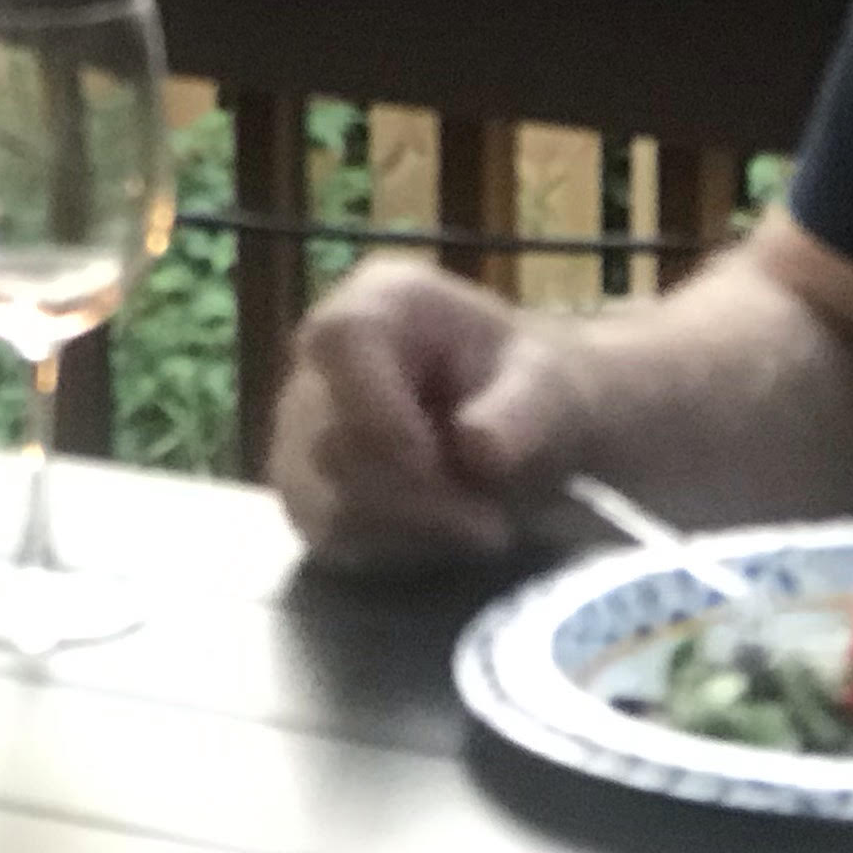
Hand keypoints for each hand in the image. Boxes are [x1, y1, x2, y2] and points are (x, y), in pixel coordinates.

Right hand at [269, 260, 581, 567]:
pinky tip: (441, 536)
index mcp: (379, 302)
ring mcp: (301, 430)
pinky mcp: (305, 492)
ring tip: (477, 525)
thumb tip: (479, 448)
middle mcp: (321, 361)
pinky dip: (394, 550)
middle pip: (334, 440)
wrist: (527, 432)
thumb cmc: (534, 390)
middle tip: (493, 523)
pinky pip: (328, 537)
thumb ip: (522, 413)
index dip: (383, 412)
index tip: (443, 466)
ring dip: (412, 530)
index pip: (341, 340)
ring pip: (326, 501)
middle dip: (419, 496)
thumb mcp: (551, 388)